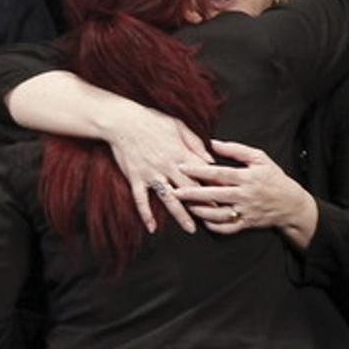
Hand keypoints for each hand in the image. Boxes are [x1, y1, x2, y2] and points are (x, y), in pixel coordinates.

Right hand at [105, 105, 211, 233]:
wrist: (122, 121)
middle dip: (204, 204)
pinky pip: (141, 199)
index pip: (203, 172)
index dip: (215, 185)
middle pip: (190, 189)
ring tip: (190, 228)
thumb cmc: (150, 120)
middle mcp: (167, 166)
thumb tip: (210, 159)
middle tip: (217, 218)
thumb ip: (195, 143)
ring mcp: (151, 174)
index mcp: (180, 153)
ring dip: (181, 215)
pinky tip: (151, 227)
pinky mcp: (136, 178)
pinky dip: (146, 214)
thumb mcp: (178, 125)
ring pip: (169, 198)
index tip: (226, 196)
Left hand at [173, 139, 318, 248]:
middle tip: (174, 192)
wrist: (292, 204)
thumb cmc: (273, 178)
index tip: (182, 167)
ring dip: (200, 211)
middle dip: (193, 194)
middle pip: (215, 195)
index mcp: (247, 177)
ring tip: (185, 206)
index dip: (199, 170)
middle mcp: (245, 195)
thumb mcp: (259, 158)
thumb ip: (236, 150)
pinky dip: (213, 226)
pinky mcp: (247, 224)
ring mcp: (246, 211)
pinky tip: (202, 220)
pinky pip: (227, 228)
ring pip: (218, 214)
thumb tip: (212, 143)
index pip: (219, 173)